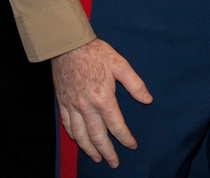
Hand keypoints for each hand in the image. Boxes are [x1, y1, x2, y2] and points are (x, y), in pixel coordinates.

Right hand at [52, 39, 152, 168]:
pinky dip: (73, 137)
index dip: (125, 138)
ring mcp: (72, 106)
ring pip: (80, 135)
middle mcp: (86, 106)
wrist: (68, 46)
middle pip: (97, 136)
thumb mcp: (120, 64)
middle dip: (107, 151)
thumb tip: (147, 99)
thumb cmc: (96, 53)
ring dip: (89, 149)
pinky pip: (67, 125)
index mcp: (103, 98)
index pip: (116, 125)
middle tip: (114, 162)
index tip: (132, 145)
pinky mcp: (63, 103)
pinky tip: (79, 141)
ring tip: (97, 158)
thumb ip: (135, 84)